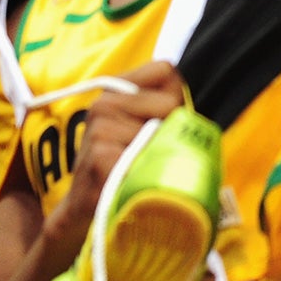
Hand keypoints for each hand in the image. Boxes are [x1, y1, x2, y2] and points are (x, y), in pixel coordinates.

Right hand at [42, 60, 186, 266]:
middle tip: (152, 154)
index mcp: (114, 92)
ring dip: (162, 154)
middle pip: (170, 103)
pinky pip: (150, 156)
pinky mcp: (103, 155)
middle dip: (172, 130)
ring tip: (141, 170)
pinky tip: (134, 181)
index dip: (175, 97)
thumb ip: (165, 108)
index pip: (165, 71)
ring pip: (163, 131)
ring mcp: (100, 128)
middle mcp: (103, 103)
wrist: (85, 210)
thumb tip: (194, 98)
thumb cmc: (121, 168)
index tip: (165, 122)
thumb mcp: (140, 131)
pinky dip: (151, 173)